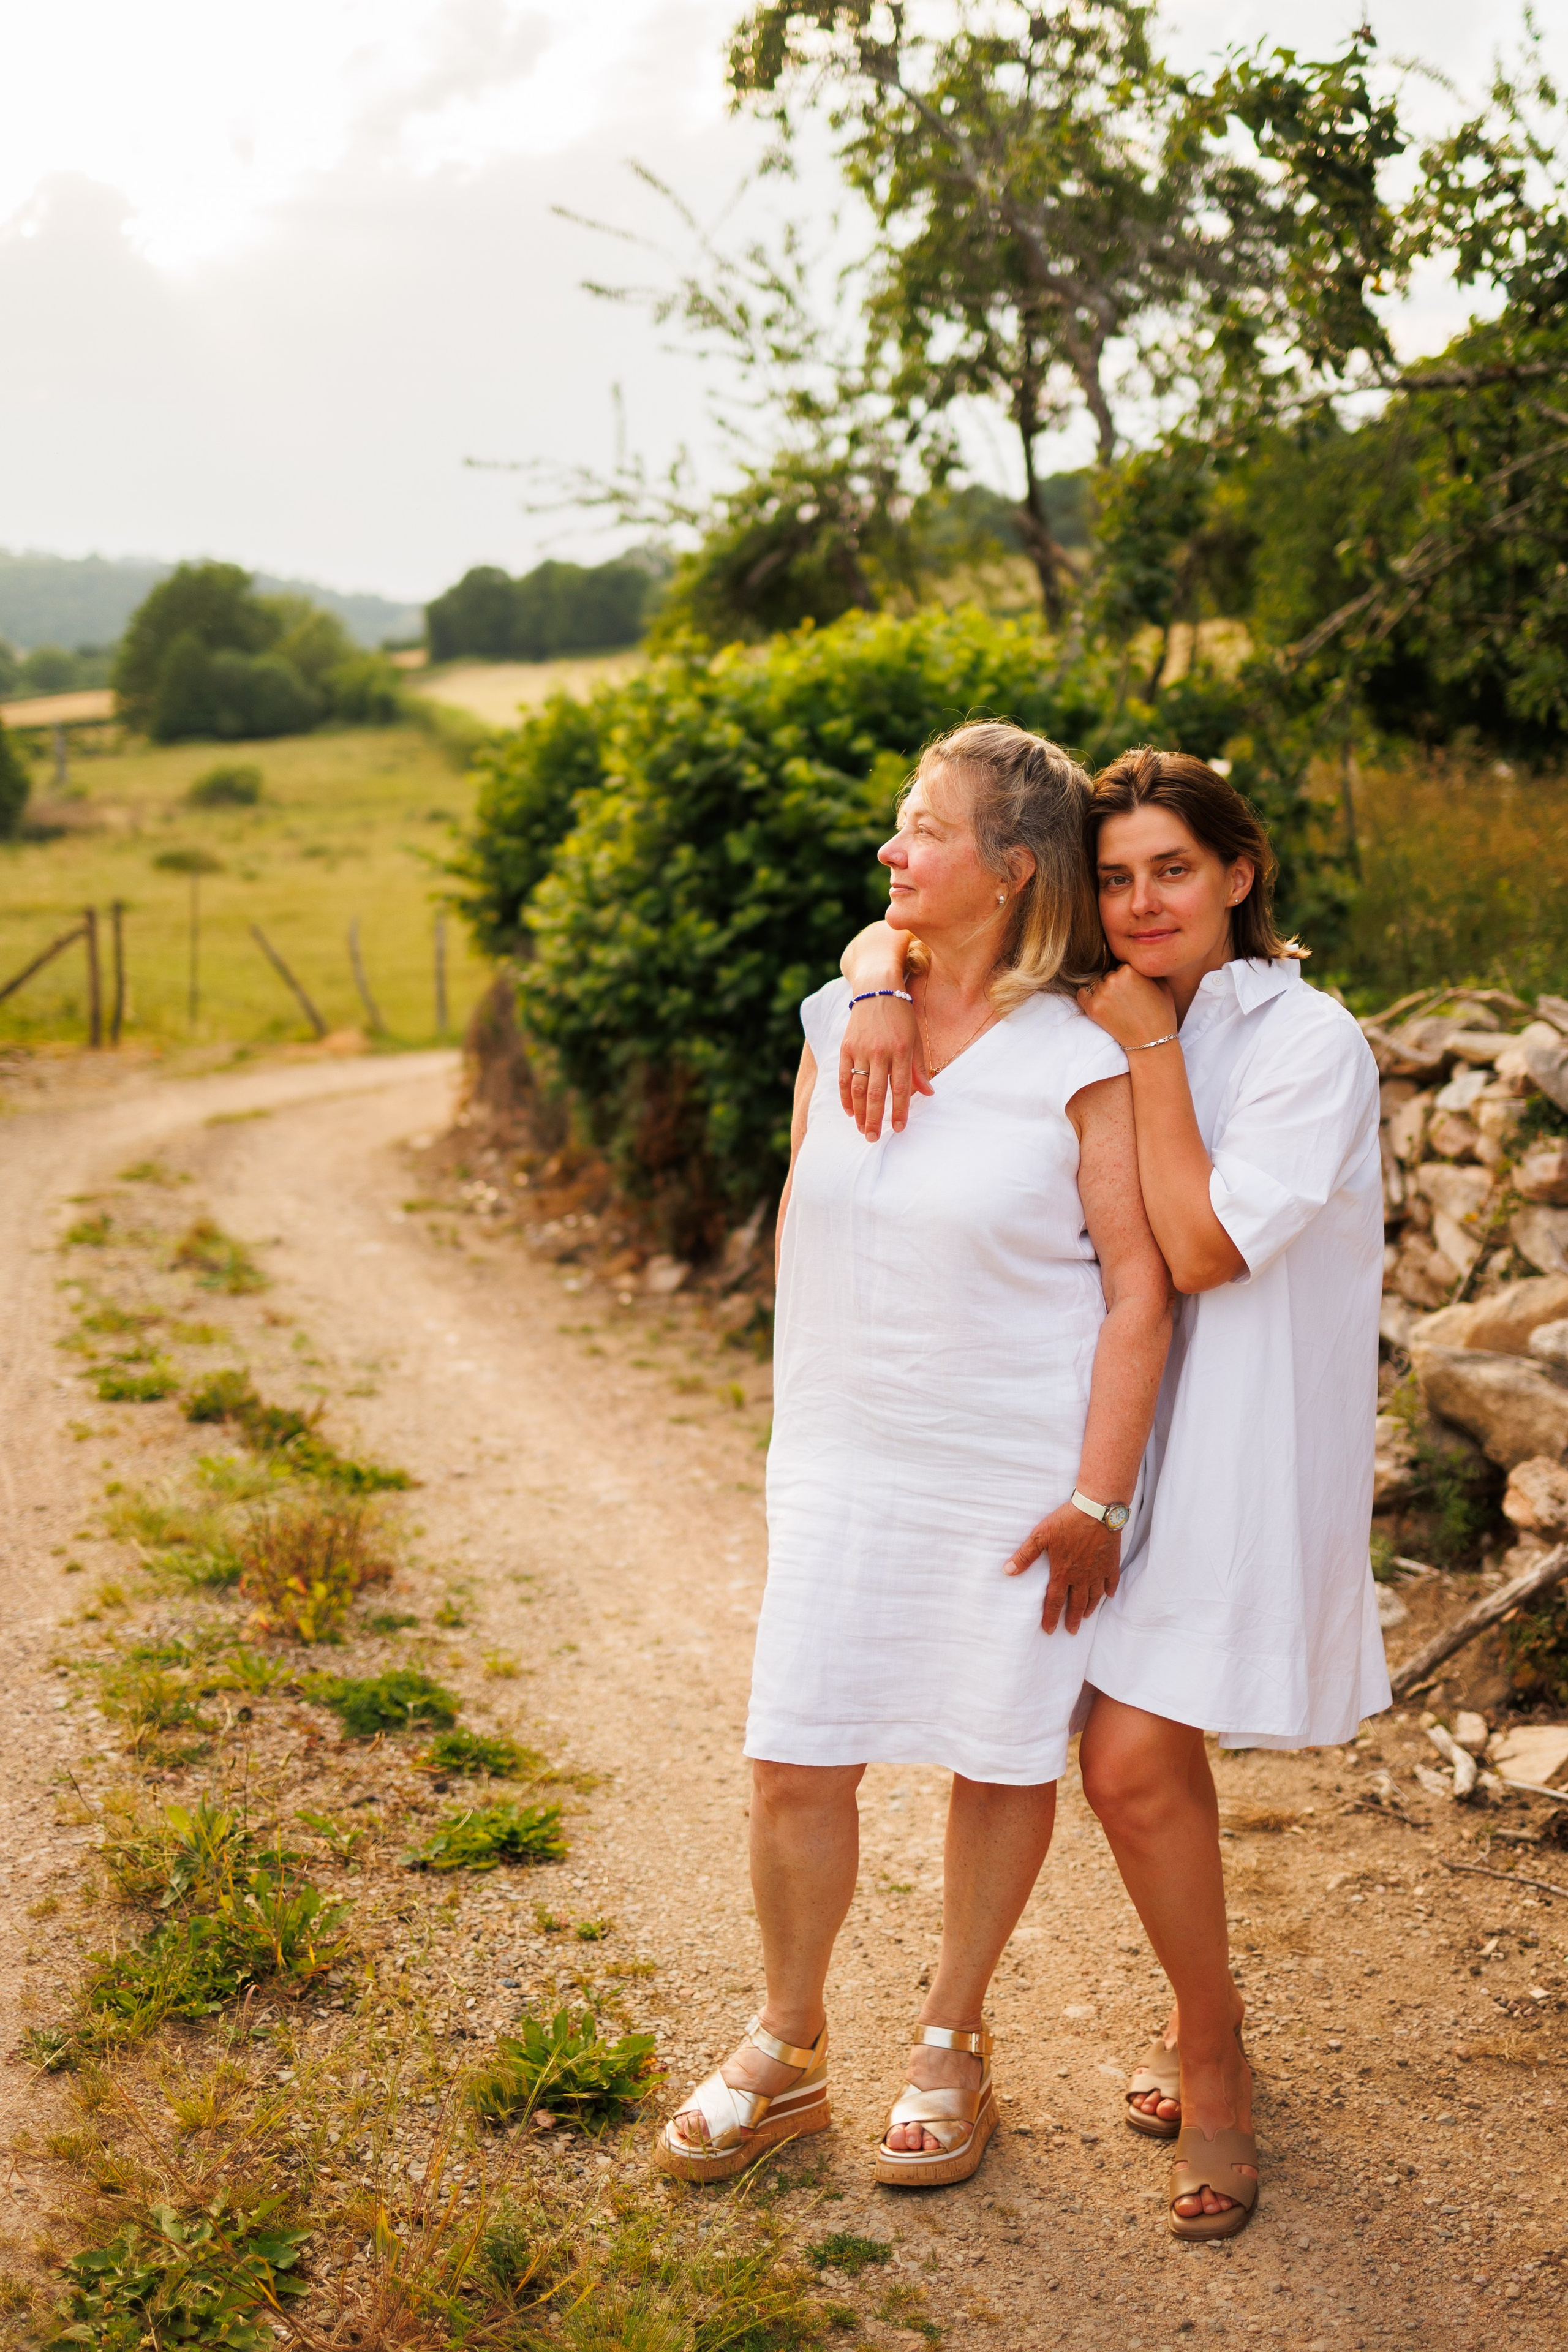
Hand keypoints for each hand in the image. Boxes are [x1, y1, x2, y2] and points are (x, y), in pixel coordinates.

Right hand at [838, 991, 930, 1138]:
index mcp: (902, 1049)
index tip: (899, 1128)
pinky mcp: (846, 1047)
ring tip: (863, 1129)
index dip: (900, 1110)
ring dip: (860, 1112)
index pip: (901, 1088)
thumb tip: (928, 1094)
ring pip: (858, 1088)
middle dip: (875, 1119)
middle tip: (874, 1138)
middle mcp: (880, 1051)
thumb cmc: (901, 1015)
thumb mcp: (916, 1038)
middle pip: (877, 1093)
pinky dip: (845, 1096)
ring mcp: (861, 1049)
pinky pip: (842, 1077)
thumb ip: (919, 1068)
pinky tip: (849, 1111)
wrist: (877, 987)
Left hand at [1006, 1501, 1120, 1634]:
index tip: (1050, 1630)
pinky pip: (1111, 1581)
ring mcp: (1098, 1571)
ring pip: (1094, 1596)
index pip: (1055, 1602)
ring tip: (1087, 1616)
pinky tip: (1107, 1596)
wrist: (1096, 1511)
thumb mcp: (1040, 1536)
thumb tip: (1007, 1571)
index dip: (1051, 1618)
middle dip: (1073, 1619)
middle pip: (1077, 1604)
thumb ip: (1024, 1555)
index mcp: (1063, 1573)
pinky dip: (1109, 1591)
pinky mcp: (1111, 1562)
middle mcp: (1081, 1577)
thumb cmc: (1066, 1521)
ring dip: (1090, 1608)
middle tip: (1072, 1631)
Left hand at [1078, 966, 1178, 1053]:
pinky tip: (1099, 1006)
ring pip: (1097, 984)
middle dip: (1115, 985)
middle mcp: (1114, 978)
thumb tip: (1140, 957)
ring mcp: (1102, 993)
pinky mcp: (1092, 1008)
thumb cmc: (1161, 1014)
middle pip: (1108, 975)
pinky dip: (1087, 998)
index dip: (1127, 978)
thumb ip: (1148, 968)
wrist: (1152, 1042)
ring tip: (1117, 1008)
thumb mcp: (1162, 984)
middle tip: (1126, 1002)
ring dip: (1103, 992)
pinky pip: (1082, 994)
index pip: (1122, 966)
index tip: (1133, 991)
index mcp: (1131, 969)